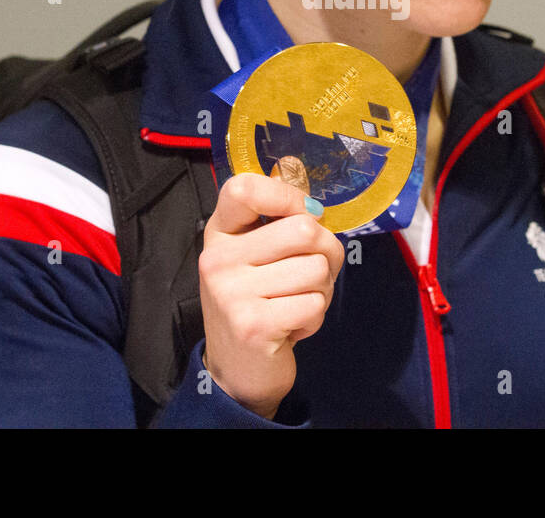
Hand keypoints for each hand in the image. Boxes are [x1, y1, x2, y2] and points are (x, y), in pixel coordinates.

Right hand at [199, 156, 343, 418]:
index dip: (287, 194)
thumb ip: (277, 219)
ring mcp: (232, 292)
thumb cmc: (258, 302)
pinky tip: (291, 327)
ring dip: (322, 291)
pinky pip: (314, 304)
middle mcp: (218, 258)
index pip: (244, 187)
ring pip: (316, 269)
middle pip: (304, 230)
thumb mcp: (257, 255)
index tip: (304, 213)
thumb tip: (299, 172)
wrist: (237, 372)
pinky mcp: (253, 324)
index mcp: (220, 233)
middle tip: (312, 276)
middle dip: (327, 254)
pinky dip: (315, 317)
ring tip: (296, 304)